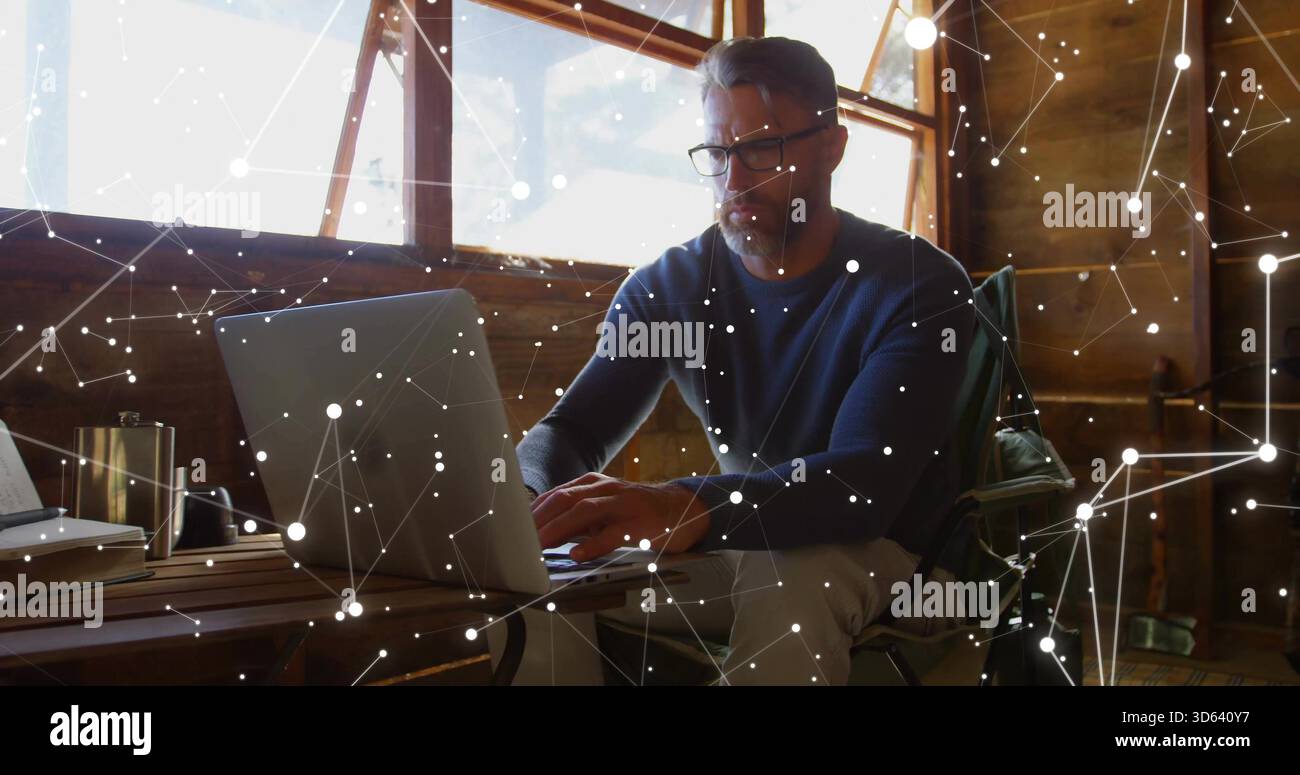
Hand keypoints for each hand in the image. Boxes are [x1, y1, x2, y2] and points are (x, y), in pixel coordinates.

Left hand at [532, 473, 710, 561]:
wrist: (682, 508)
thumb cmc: (636, 512)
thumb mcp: (605, 508)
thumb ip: (578, 518)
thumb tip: (543, 535)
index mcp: (594, 484)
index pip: (556, 494)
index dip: (533, 511)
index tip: (514, 529)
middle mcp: (606, 489)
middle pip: (565, 499)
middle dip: (540, 519)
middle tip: (520, 540)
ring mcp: (623, 504)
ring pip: (584, 511)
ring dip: (558, 529)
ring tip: (540, 546)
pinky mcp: (639, 523)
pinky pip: (613, 533)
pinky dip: (593, 544)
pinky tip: (577, 555)